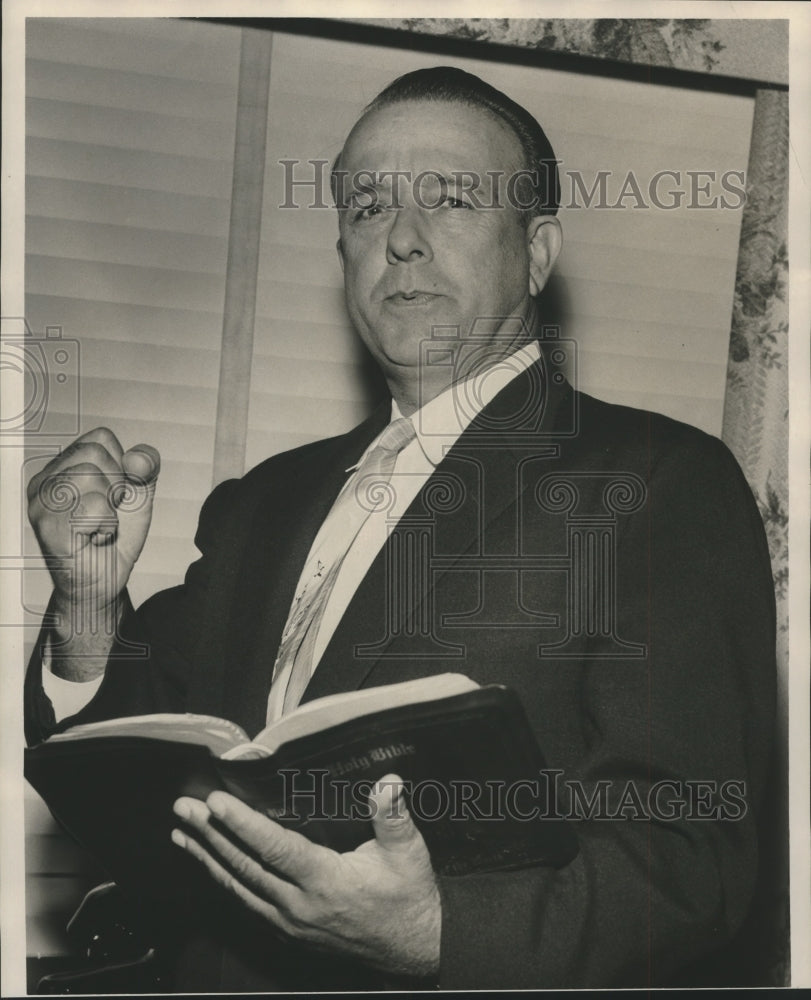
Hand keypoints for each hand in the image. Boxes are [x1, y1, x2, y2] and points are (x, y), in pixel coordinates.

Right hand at [27, 428, 159, 670]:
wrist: (104, 581)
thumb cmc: (115, 537)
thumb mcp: (138, 494)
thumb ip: (145, 467)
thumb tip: (138, 457)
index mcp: (63, 466)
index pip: (100, 437)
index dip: (122, 465)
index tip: (116, 494)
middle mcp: (45, 479)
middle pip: (94, 452)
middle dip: (116, 484)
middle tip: (107, 513)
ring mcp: (42, 501)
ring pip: (90, 475)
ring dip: (110, 507)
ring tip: (99, 526)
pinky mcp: (47, 524)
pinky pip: (91, 506)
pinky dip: (106, 524)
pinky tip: (94, 538)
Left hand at [171, 775, 441, 978]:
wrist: (415, 947)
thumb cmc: (409, 897)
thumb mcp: (408, 853)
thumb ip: (393, 816)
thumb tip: (388, 782)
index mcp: (326, 882)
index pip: (275, 849)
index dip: (243, 825)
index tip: (216, 803)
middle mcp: (300, 905)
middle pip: (245, 867)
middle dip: (210, 835)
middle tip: (183, 808)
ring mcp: (290, 922)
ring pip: (239, 888)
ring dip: (208, 858)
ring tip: (181, 835)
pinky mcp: (289, 931)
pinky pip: (247, 903)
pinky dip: (224, 882)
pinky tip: (211, 867)